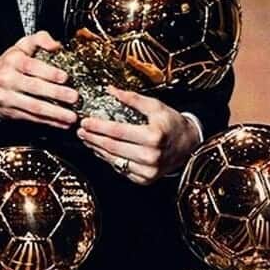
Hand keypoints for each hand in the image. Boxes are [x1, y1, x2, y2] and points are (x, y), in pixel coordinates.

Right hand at [0, 31, 78, 128]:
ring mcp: (8, 98)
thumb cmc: (9, 62)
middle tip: (74, 97)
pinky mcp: (10, 112)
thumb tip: (56, 45)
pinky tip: (62, 123)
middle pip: (34, 88)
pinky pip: (31, 118)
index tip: (65, 77)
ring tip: (71, 116)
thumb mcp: (22, 45)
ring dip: (55, 113)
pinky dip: (48, 121)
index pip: (31, 66)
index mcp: (13, 61)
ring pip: (34, 107)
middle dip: (56, 94)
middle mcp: (8, 79)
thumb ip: (40, 39)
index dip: (49, 72)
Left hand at [76, 86, 200, 184]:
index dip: (98, 126)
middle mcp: (151, 156)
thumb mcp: (155, 106)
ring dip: (97, 149)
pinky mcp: (145, 179)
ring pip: (114, 160)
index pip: (118, 131)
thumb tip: (110, 90)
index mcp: (154, 136)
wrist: (188, 145)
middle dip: (93, 138)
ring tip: (87, 139)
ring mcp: (148, 171)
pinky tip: (100, 150)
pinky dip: (108, 159)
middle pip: (112, 147)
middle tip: (80, 130)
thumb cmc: (171, 123)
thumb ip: (132, 99)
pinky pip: (120, 169)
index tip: (85, 121)